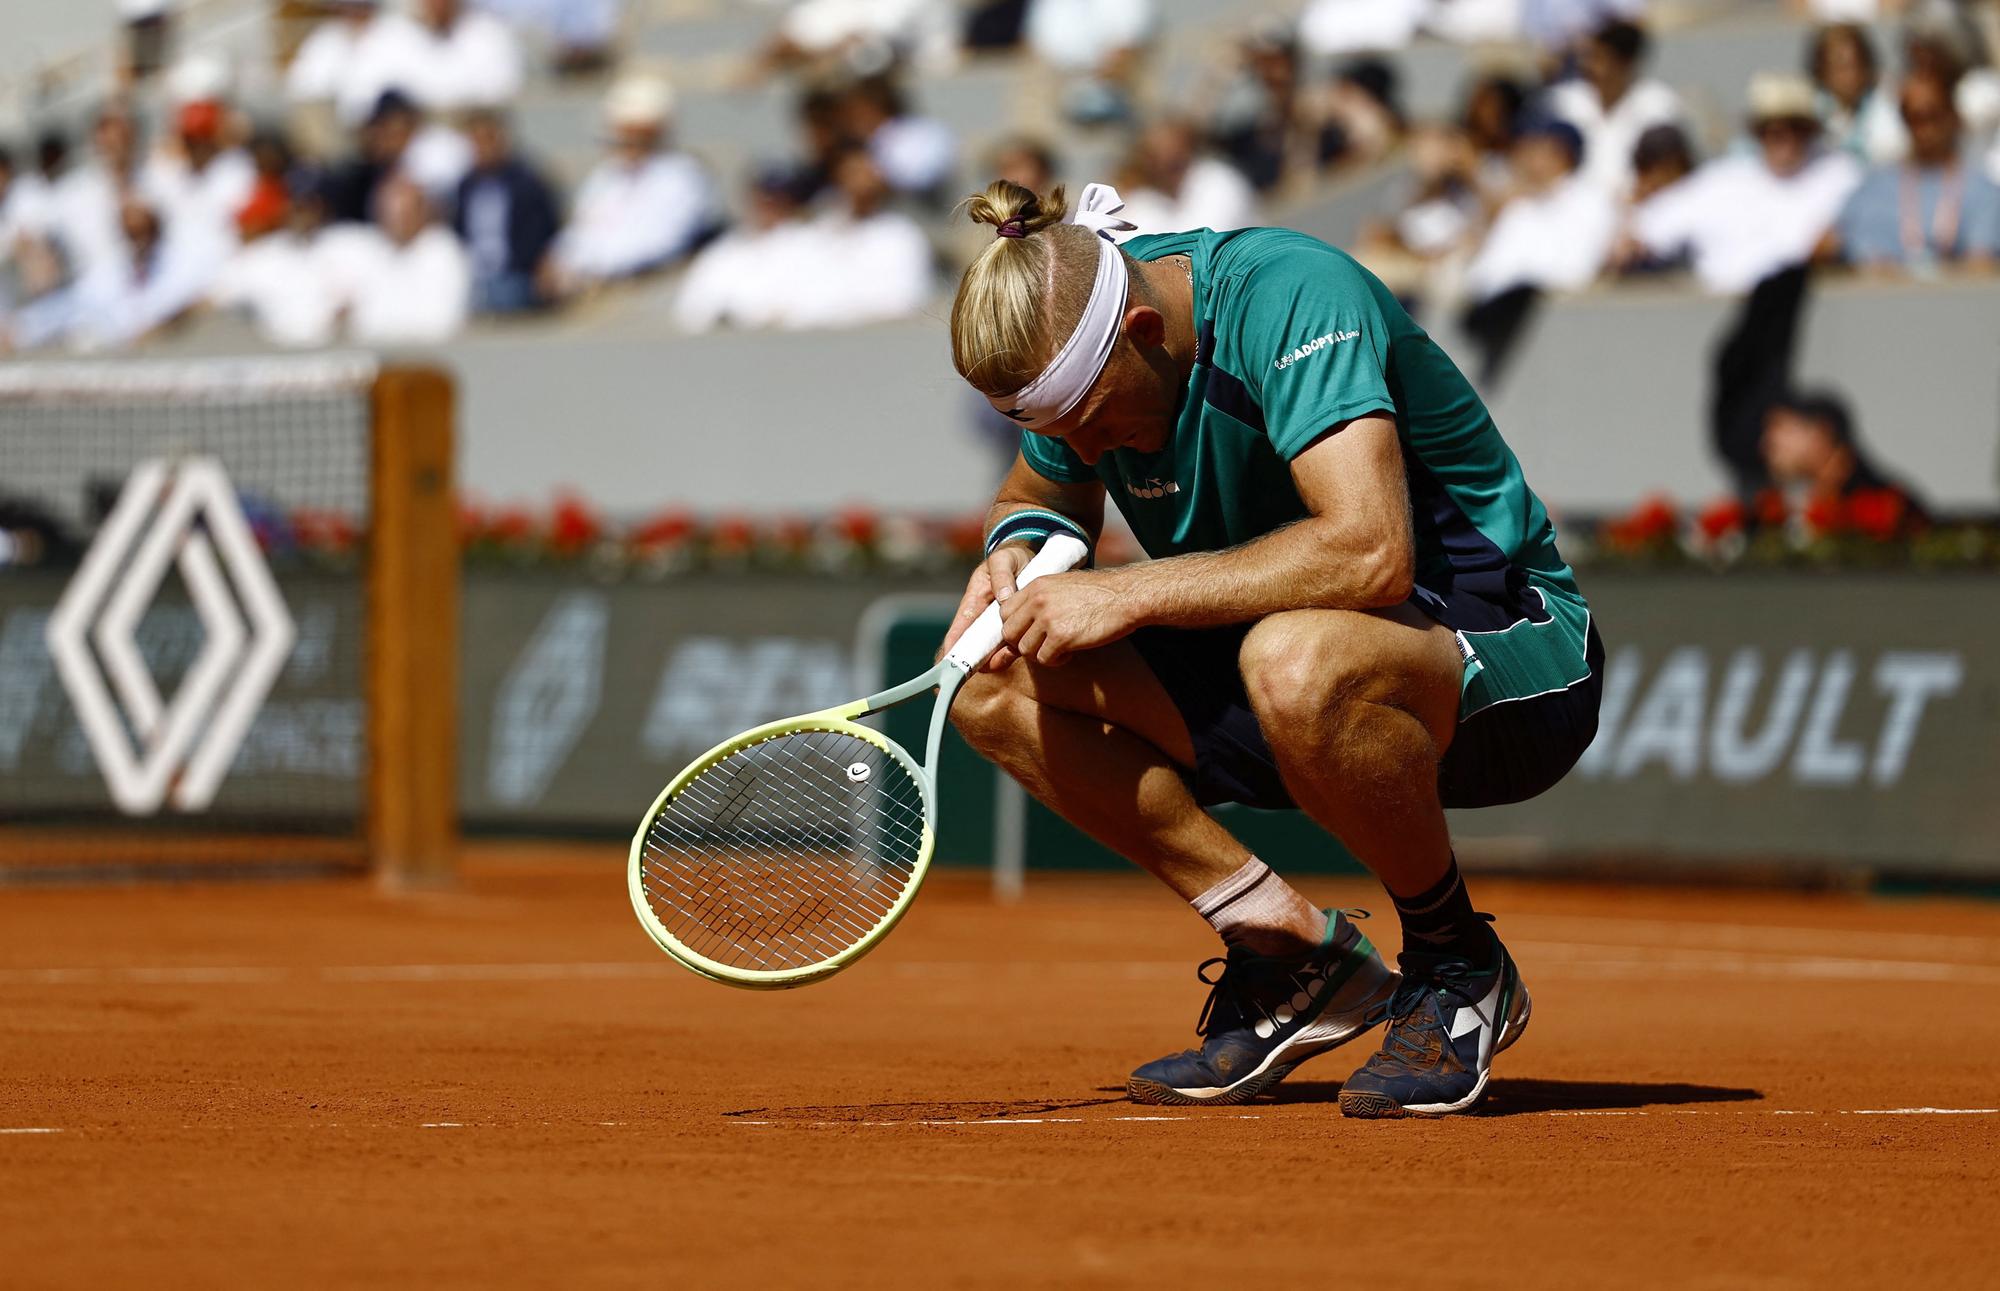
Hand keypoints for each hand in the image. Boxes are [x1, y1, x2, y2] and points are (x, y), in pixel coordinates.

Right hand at [937, 543, 1033, 669]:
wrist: (1027, 557)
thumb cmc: (1010, 558)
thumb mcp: (1003, 560)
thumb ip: (1002, 577)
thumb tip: (1003, 599)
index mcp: (974, 600)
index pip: (960, 627)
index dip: (953, 645)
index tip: (948, 661)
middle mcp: (982, 617)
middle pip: (973, 644)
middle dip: (975, 659)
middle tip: (979, 667)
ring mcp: (995, 624)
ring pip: (990, 648)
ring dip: (995, 657)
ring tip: (1001, 660)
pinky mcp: (1011, 626)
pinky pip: (1008, 644)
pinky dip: (1011, 651)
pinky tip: (1018, 652)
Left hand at [997, 568, 1135, 665]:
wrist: (1126, 596)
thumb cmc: (1098, 595)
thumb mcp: (1062, 589)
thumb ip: (1038, 605)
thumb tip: (1017, 632)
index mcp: (1036, 586)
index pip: (1004, 612)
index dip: (1015, 627)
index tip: (1030, 633)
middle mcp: (1037, 600)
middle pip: (1009, 633)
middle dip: (1023, 643)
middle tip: (1043, 644)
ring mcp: (1048, 619)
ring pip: (1024, 649)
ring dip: (1041, 654)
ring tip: (1060, 648)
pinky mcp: (1062, 637)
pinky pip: (1044, 659)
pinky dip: (1056, 661)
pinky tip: (1070, 653)